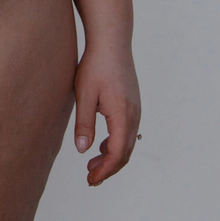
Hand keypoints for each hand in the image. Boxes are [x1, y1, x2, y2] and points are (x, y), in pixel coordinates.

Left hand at [73, 40, 140, 185]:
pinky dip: (117, 143)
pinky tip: (102, 144)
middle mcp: (134, 114)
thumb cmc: (95, 65)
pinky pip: (128, 131)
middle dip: (108, 168)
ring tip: (93, 164)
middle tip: (90, 178)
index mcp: (122, 115)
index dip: (104, 170)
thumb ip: (84, 124)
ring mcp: (135, 108)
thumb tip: (83, 150)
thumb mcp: (84, 95)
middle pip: (125, 152)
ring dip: (112, 156)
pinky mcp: (132, 102)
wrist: (111, 41)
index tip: (90, 179)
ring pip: (128, 142)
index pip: (116, 154)